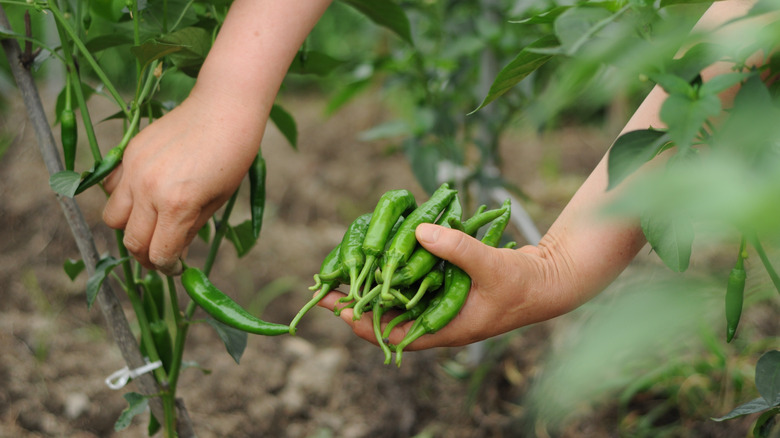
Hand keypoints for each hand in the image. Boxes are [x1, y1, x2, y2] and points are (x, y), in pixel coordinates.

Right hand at [102, 91, 264, 274]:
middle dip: (147, 254)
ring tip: (152, 223)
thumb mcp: (217, 201)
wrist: (224, 109)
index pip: (158, 254)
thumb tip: (173, 253)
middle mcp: (149, 190)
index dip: (168, 267)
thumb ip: (189, 230)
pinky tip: (144, 194)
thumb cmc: (233, 157)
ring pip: (113, 218)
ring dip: (130, 227)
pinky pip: (111, 187)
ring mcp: (134, 170)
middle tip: (163, 251)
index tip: (176, 267)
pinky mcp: (128, 153)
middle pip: (132, 241)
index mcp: (178, 206)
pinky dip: (122, 197)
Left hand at [317, 223, 580, 350]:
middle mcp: (440, 319)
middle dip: (359, 303)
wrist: (552, 280)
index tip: (336, 308)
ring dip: (375, 286)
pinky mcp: (450, 286)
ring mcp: (444, 303)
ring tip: (348, 270)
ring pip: (400, 299)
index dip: (363, 323)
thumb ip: (456, 249)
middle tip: (329, 286)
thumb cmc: (525, 284)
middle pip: (389, 317)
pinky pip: (416, 282)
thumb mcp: (491, 265)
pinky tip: (384, 254)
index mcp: (446, 329)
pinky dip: (398, 270)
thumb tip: (418, 232)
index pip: (393, 335)